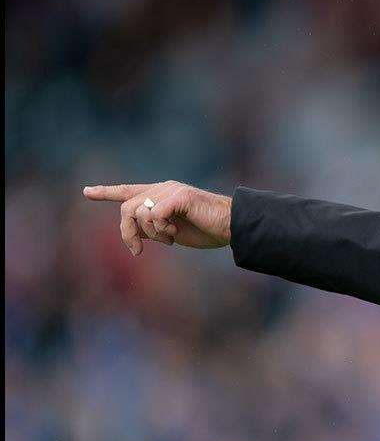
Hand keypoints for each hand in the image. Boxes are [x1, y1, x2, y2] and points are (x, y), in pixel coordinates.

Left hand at [83, 181, 231, 255]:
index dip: (106, 192)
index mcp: (162, 194)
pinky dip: (161, 229)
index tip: (87, 192)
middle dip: (127, 233)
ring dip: (151, 233)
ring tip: (170, 238)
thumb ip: (152, 228)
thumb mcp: (173, 232)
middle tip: (137, 251)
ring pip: (139, 212)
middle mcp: (164, 188)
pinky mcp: (180, 196)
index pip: (128, 191)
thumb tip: (134, 233)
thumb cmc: (207, 230)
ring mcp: (171, 190)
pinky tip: (175, 234)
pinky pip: (155, 214)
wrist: (232, 226)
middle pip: (127, 208)